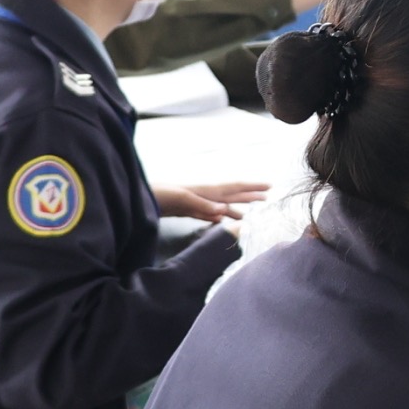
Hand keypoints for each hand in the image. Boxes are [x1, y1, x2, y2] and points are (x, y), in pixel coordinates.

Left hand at [153, 182, 268, 221]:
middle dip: (250, 196)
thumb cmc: (158, 195)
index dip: (251, 188)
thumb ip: (203, 205)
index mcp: (206, 191)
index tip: (268, 187)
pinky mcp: (188, 212)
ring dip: (237, 209)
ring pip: (222, 207)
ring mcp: (197, 204)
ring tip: (250, 215)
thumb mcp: (181, 199)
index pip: (234, 188)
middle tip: (268, 197)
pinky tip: (223, 221)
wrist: (140, 199)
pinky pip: (210, 215)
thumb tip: (225, 211)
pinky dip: (219, 217)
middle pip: (232, 196)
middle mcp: (205, 196)